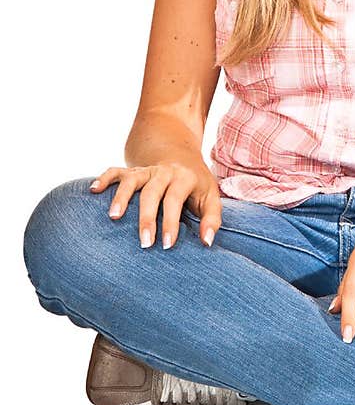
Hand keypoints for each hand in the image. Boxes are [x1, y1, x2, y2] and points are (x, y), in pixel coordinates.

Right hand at [89, 161, 221, 249]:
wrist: (182, 158)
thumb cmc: (197, 186)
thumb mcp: (211, 198)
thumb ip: (212, 219)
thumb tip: (207, 242)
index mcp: (184, 178)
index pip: (175, 200)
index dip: (171, 222)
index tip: (167, 245)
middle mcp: (163, 172)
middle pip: (152, 192)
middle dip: (147, 218)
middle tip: (144, 243)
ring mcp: (146, 170)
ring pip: (131, 180)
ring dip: (121, 197)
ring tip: (113, 217)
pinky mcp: (132, 170)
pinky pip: (116, 171)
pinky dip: (104, 179)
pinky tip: (93, 190)